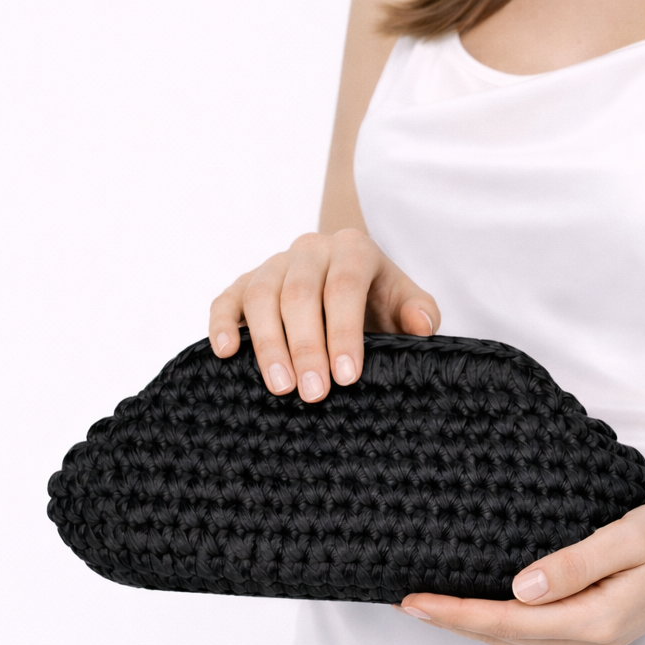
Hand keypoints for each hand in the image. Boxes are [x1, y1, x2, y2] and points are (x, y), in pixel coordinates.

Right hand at [209, 228, 440, 399]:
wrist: (346, 281)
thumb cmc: (378, 301)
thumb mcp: (404, 303)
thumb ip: (418, 311)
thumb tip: (422, 325)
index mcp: (352, 250)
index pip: (345, 287)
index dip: (345, 332)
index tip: (347, 376)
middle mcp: (310, 250)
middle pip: (300, 294)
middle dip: (306, 347)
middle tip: (314, 393)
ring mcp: (273, 264)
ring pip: (261, 296)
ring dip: (268, 344)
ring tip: (280, 386)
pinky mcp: (243, 282)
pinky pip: (226, 299)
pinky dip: (222, 324)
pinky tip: (226, 353)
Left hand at [397, 498, 644, 644]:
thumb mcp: (631, 538)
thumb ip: (576, 562)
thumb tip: (520, 587)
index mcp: (594, 622)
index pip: (508, 623)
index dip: (456, 613)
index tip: (413, 600)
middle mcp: (589, 642)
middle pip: (504, 636)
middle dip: (452, 621)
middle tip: (402, 600)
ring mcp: (592, 641)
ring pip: (516, 637)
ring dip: (470, 622)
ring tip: (426, 603)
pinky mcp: (595, 630)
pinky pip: (533, 631)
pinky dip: (497, 619)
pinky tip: (475, 603)